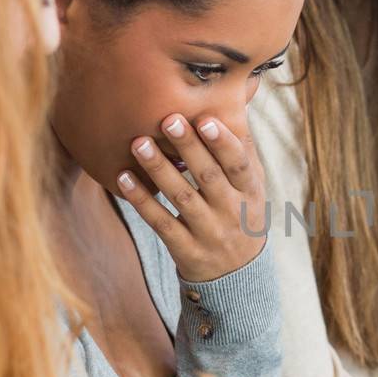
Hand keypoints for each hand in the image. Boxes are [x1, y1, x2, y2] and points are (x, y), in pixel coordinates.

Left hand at [116, 113, 266, 281]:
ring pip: (182, 198)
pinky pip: (161, 223)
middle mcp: (232, 213)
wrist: (238, 277)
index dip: (224, 143)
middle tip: (167, 119)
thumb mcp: (253, 187)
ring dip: (159, 169)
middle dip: (188, 148)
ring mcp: (209, 233)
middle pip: (208, 177)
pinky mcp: (186, 250)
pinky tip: (124, 178)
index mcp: (251, 193)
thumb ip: (243, 149)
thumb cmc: (241, 214)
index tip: (205, 120)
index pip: (240, 165)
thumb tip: (235, 100)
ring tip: (138, 142)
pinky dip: (142, 200)